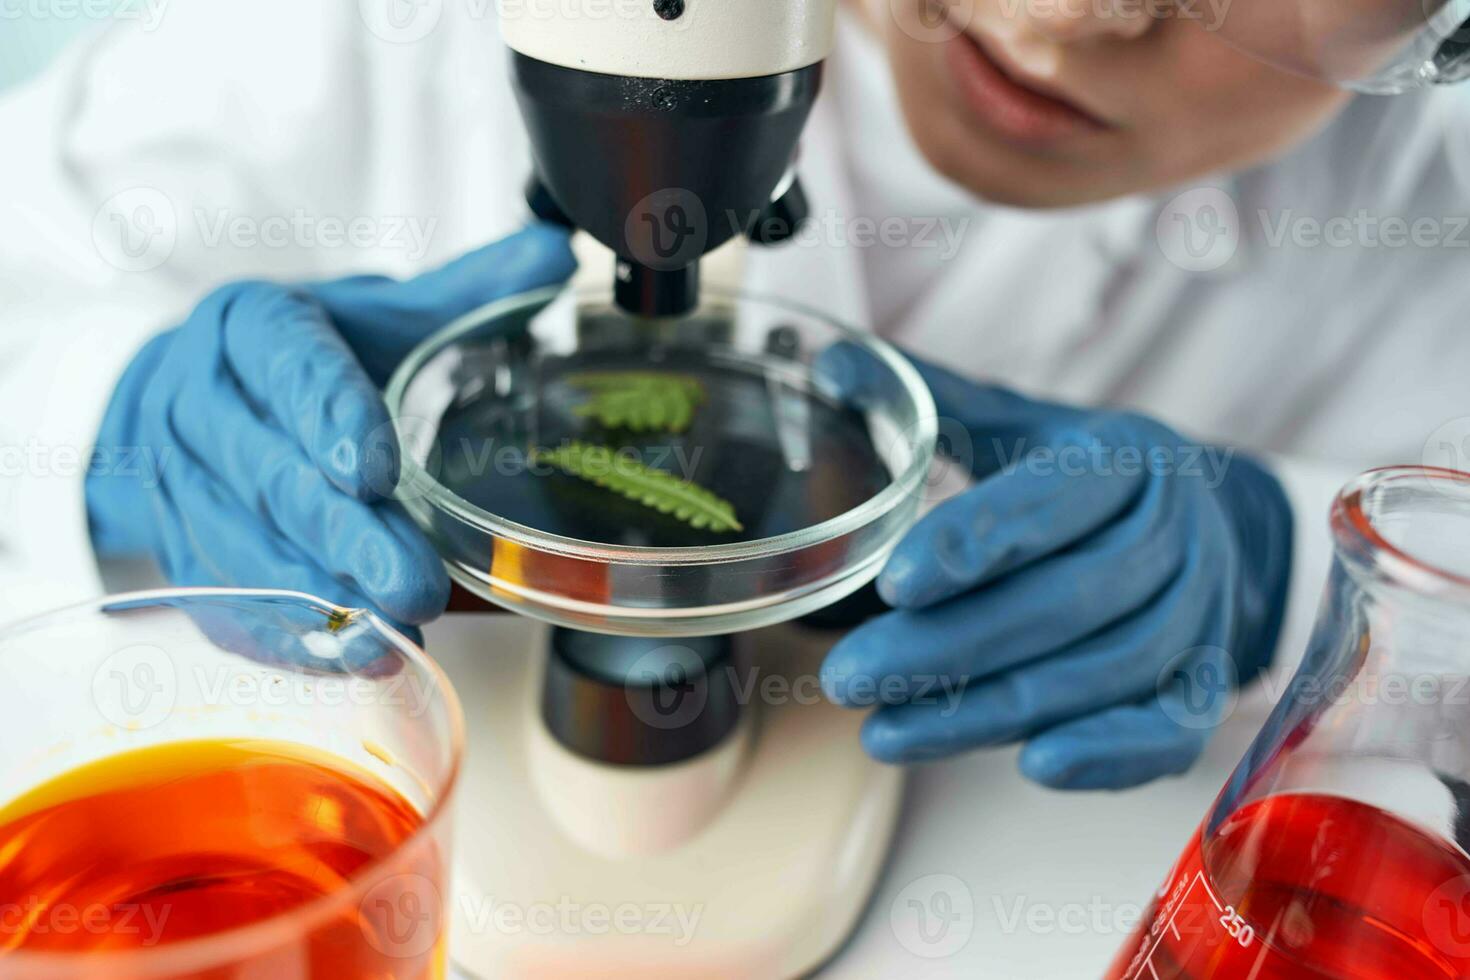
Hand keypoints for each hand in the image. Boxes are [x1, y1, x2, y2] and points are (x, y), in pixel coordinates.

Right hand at [87, 225, 576, 634]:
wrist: (189, 396)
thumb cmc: (300, 357)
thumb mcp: (373, 314)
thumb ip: (463, 292)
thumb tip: (555, 253)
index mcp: (250, 326)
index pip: (287, 365)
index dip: (330, 416)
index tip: (377, 469)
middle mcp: (198, 398)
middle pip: (268, 473)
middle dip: (342, 534)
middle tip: (415, 580)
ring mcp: (177, 480)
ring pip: (240, 545)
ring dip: (316, 594)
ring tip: (392, 628)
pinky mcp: (177, 547)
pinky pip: (220, 597)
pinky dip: (283, 635)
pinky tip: (346, 654)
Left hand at [820, 355, 1292, 788]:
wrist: (1212, 523)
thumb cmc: (1086, 476)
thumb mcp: (1022, 424)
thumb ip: (931, 397)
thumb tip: (828, 364)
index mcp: (1125, 458)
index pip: (1048, 503)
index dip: (972, 544)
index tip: (891, 583)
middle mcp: (1176, 536)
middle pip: (1064, 602)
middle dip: (948, 648)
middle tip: (849, 678)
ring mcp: (1202, 616)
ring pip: (1101, 675)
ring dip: (988, 713)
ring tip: (883, 731)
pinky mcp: (1207, 686)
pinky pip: (1166, 733)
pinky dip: (1104, 755)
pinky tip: (1027, 766)